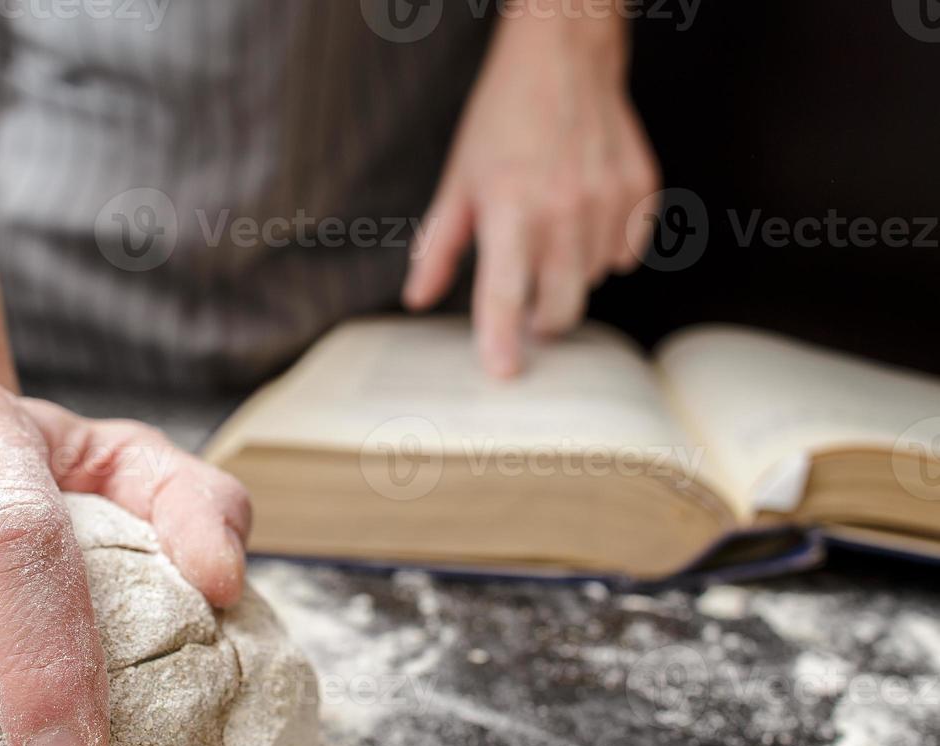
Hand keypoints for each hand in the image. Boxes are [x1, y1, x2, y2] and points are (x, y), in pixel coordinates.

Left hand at [403, 10, 659, 376]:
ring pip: (591, 282)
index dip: (502, 341)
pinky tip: (583, 218)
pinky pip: (624, 254)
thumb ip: (440, 246)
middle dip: (541, 321)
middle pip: (560, 309)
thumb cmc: (502, 119)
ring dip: (569, 276)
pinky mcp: (640, 192)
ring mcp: (609, 202)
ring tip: (550, 232)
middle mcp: (564, 210)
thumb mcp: (458, 181)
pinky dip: (603, 251)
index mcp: (510, 209)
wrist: (563, 59)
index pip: (506, 294)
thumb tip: (418, 298)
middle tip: (526, 306)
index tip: (503, 374)